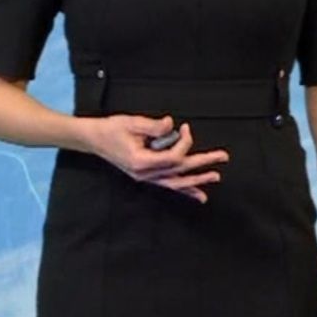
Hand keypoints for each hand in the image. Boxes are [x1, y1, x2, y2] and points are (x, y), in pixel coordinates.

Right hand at [90, 113, 229, 202]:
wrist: (94, 139)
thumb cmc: (111, 129)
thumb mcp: (132, 122)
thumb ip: (153, 126)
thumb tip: (172, 125)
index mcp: (142, 162)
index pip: (173, 157)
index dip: (184, 142)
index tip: (185, 127)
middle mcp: (145, 174)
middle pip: (179, 171)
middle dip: (203, 164)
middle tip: (222, 157)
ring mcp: (145, 178)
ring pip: (176, 183)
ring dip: (197, 180)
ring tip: (215, 177)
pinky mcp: (145, 176)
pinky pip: (168, 185)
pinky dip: (184, 189)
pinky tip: (198, 194)